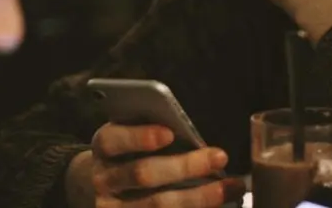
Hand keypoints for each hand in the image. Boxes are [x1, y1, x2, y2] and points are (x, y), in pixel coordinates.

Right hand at [70, 123, 245, 207]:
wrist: (100, 188)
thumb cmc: (129, 154)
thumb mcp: (130, 137)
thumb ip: (152, 132)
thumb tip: (192, 136)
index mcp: (104, 148)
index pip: (113, 140)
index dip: (139, 137)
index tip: (169, 133)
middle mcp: (104, 180)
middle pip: (143, 174)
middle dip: (184, 166)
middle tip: (219, 157)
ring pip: (157, 206)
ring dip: (200, 197)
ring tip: (231, 187)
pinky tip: (219, 206)